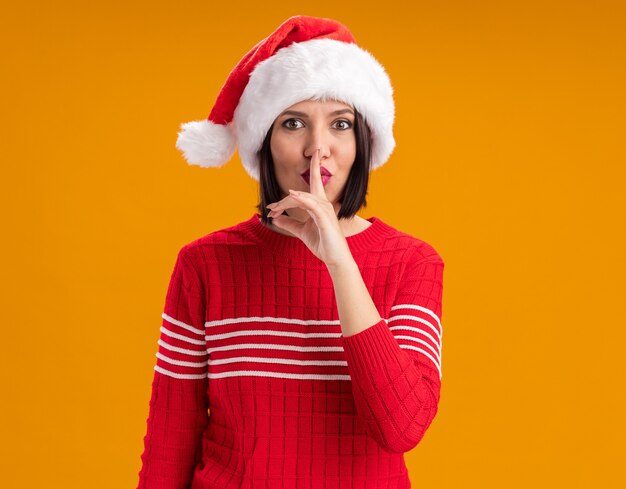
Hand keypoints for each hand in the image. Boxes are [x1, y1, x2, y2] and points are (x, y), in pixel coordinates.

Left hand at [266, 148, 351, 266]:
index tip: (270, 207)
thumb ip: (289, 223)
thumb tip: (274, 218)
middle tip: (270, 209)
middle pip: (300, 195)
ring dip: (287, 202)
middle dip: (283, 201)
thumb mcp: (301, 231)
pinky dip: (302, 199)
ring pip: (303, 198)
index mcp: (318, 206)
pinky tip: (292, 195)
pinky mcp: (325, 218)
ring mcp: (325, 210)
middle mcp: (323, 205)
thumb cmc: (322, 244)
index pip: (306, 191)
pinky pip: (313, 205)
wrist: (335, 259)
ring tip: (274, 209)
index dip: (286, 197)